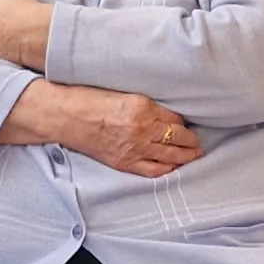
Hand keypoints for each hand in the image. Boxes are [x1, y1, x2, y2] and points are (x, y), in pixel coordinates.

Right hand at [30, 84, 200, 177]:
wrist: (65, 116)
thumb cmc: (88, 99)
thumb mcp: (123, 93)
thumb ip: (144, 105)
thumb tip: (163, 113)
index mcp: (142, 107)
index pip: (174, 117)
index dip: (182, 121)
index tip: (185, 122)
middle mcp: (141, 129)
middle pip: (178, 137)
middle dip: (191, 141)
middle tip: (198, 142)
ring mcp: (134, 149)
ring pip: (171, 156)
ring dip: (186, 156)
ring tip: (194, 155)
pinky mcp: (124, 162)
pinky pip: (153, 170)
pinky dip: (167, 170)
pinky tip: (174, 168)